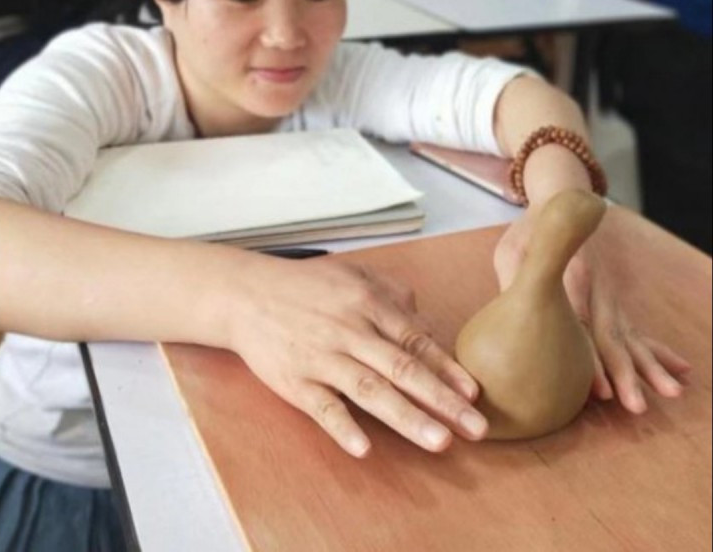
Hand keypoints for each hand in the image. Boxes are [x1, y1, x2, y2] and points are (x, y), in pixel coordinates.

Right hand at [227, 255, 486, 456]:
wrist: (247, 294)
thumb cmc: (305, 285)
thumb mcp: (353, 273)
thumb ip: (392, 292)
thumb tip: (424, 320)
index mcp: (368, 304)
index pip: (416, 341)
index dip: (447, 369)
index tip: (474, 394)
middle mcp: (350, 331)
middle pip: (403, 369)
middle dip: (442, 400)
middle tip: (476, 428)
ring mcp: (322, 358)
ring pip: (370, 390)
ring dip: (407, 417)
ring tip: (439, 442)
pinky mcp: (295, 380)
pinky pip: (322, 407)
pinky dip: (343, 427)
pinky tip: (364, 449)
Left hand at [494, 206, 690, 412]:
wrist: (561, 198)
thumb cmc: (529, 231)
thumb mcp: (512, 252)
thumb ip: (514, 285)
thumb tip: (507, 324)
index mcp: (570, 277)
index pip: (580, 327)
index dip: (590, 359)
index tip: (599, 390)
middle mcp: (596, 288)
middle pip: (611, 337)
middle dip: (624, 373)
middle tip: (634, 405)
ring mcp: (608, 295)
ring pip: (630, 336)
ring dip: (649, 366)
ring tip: (671, 392)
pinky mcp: (613, 300)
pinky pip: (638, 329)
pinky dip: (657, 350)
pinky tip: (680, 370)